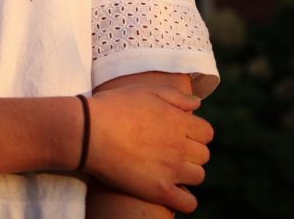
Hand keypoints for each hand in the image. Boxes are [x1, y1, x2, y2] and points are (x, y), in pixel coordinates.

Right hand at [82, 86, 213, 213]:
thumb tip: (198, 104)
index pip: (206, 132)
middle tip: (169, 150)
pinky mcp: (159, 190)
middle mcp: (179, 146)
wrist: (87, 132)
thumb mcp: (143, 91)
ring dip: (187, 173)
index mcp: (178, 121)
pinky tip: (172, 191)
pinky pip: (188, 202)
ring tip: (167, 169)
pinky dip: (185, 199)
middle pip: (203, 155)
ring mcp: (171, 169)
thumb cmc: (111, 107)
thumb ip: (174, 96)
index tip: (179, 134)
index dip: (194, 133)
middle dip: (190, 152)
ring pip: (198, 176)